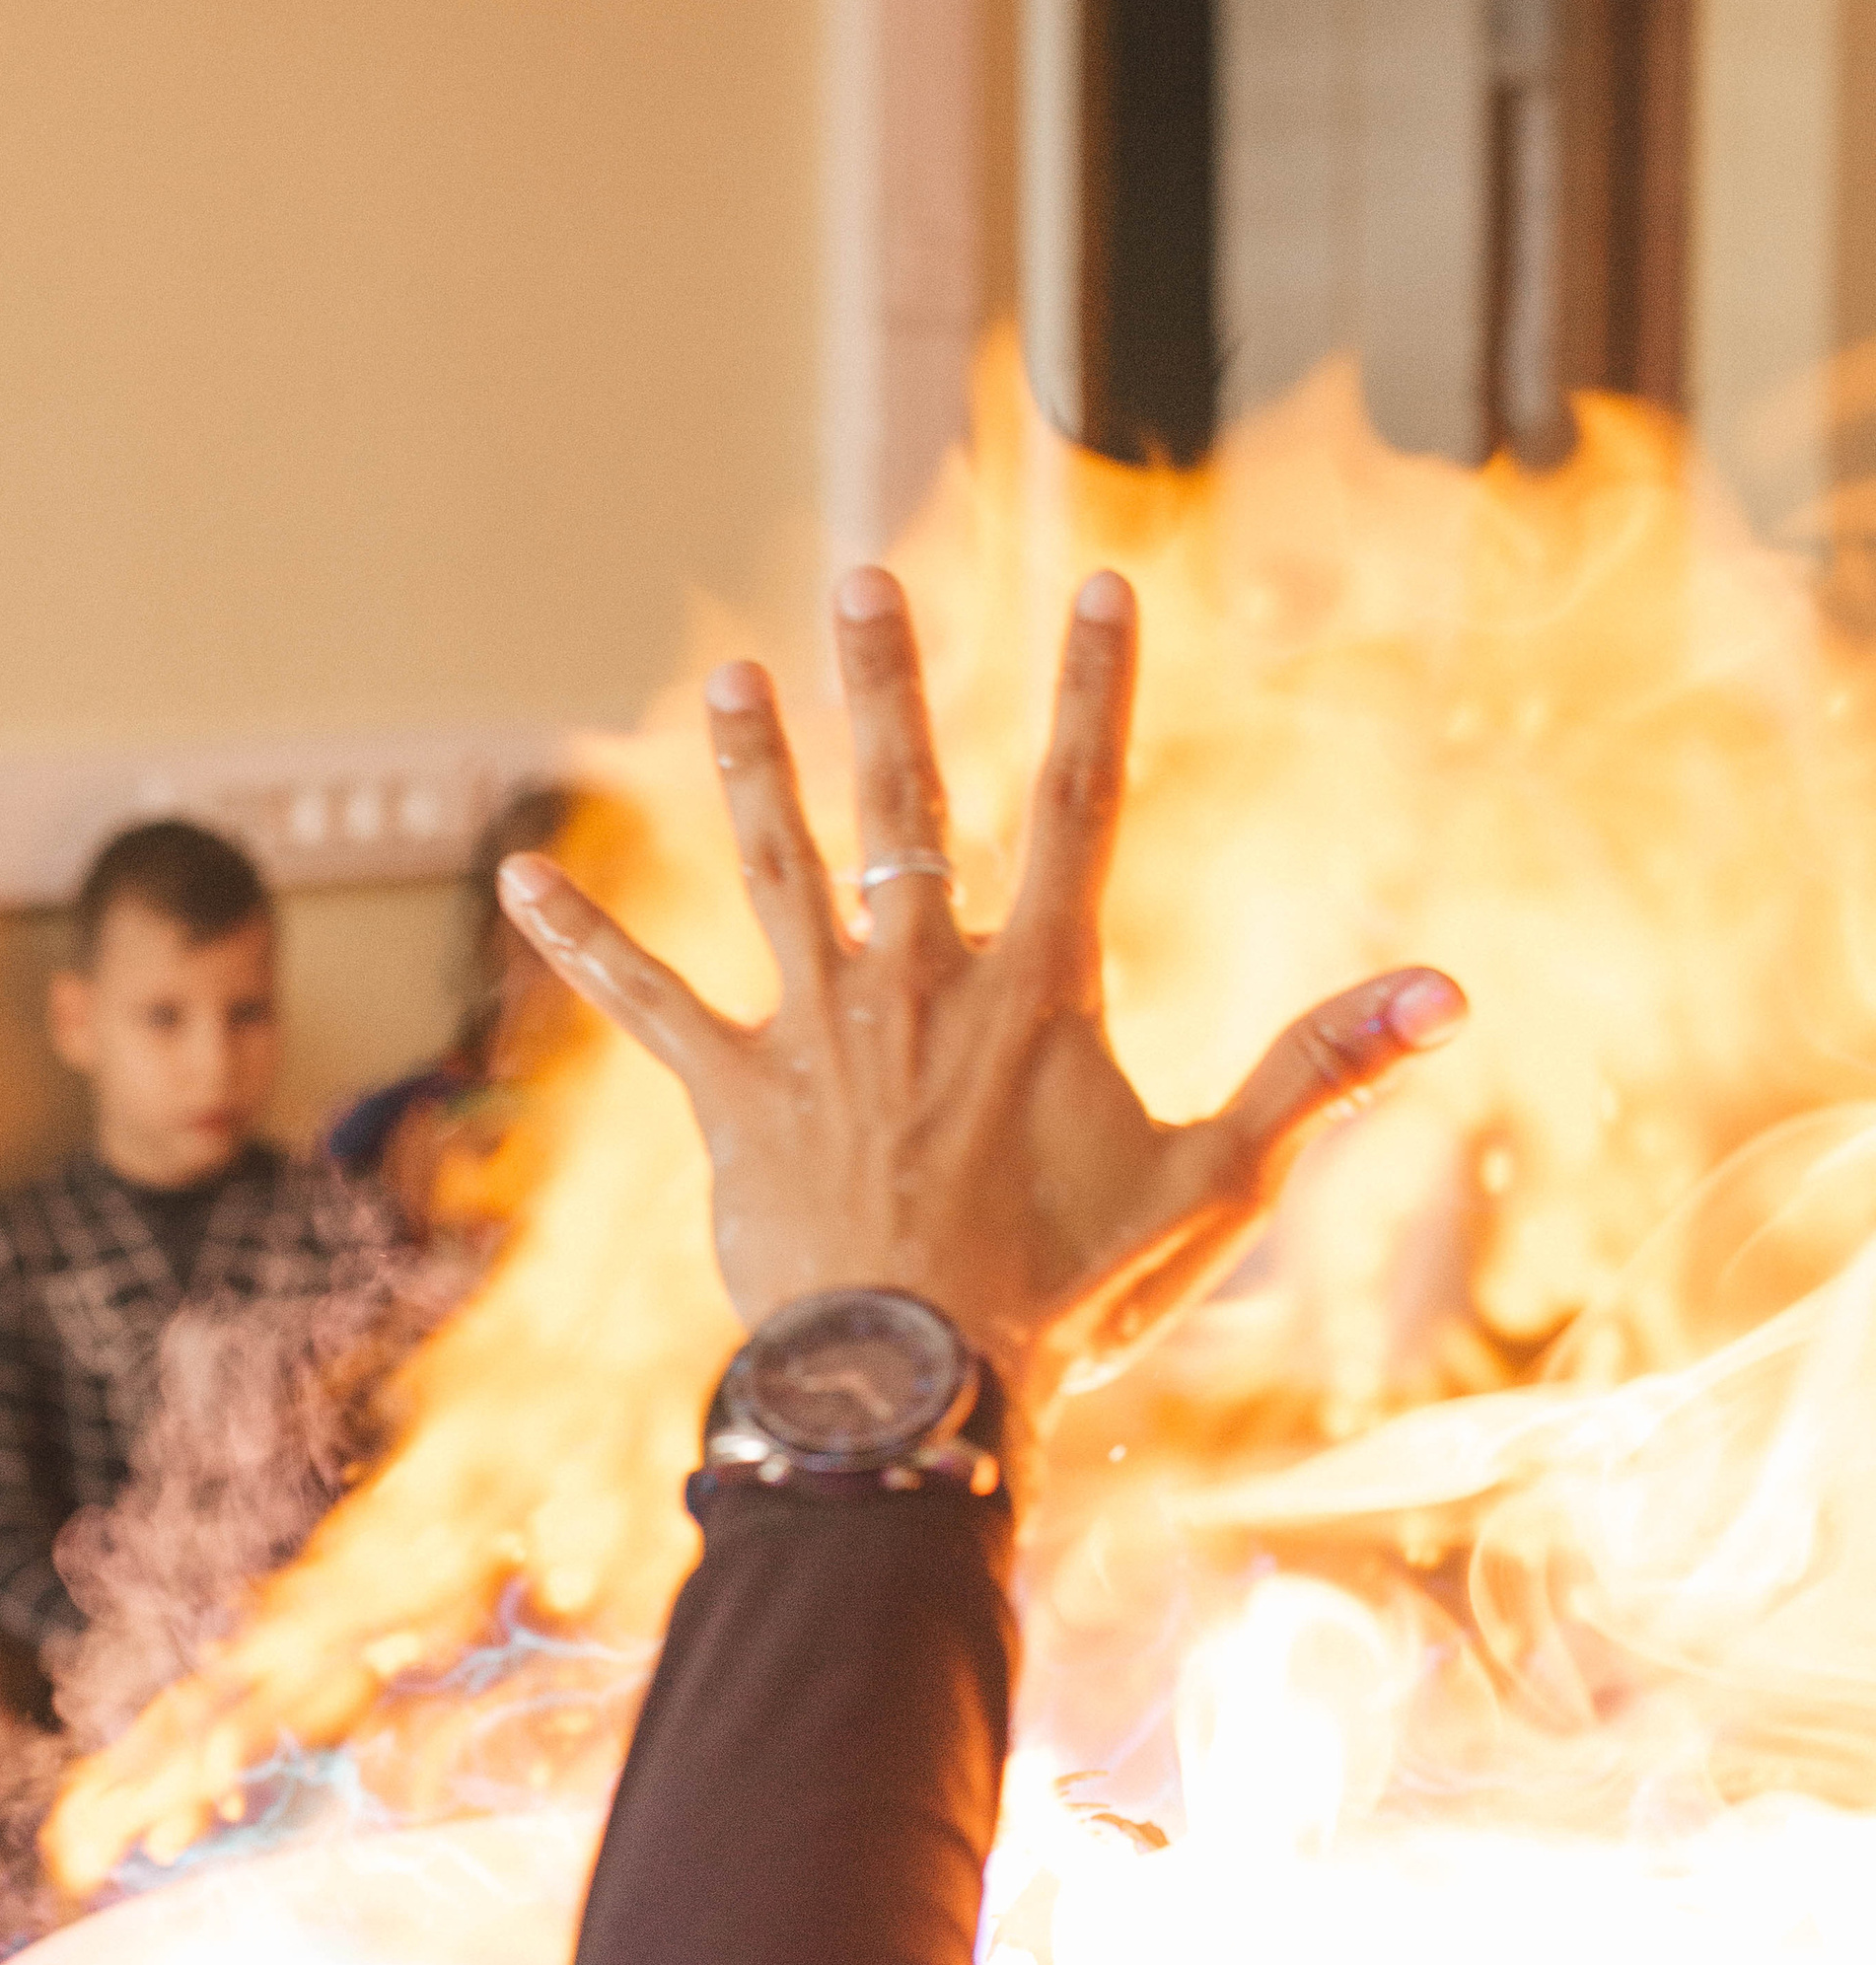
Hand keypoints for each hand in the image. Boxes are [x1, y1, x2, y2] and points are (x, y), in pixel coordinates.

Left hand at [498, 565, 1466, 1431]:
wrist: (916, 1385)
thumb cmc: (1072, 1294)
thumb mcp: (1216, 1184)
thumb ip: (1320, 1069)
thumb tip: (1448, 988)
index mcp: (1037, 987)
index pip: (1080, 803)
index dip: (1094, 688)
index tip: (1098, 582)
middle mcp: (919, 980)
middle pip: (908, 802)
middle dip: (891, 684)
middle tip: (864, 579)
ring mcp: (817, 1032)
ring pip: (775, 869)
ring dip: (752, 768)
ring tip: (731, 678)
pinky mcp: (730, 1097)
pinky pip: (647, 1003)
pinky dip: (584, 941)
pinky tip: (517, 877)